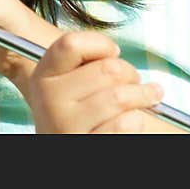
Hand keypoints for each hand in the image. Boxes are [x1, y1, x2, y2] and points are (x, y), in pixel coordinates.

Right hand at [15, 31, 163, 132]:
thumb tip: (113, 52)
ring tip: (146, 95)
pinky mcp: (87, 145)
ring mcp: (67, 127)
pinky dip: (136, 119)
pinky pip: (125, 124)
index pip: (71, 45)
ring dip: (142, 94)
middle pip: (107, 69)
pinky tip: (131, 119)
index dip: (101, 44)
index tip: (114, 51)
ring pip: (119, 97)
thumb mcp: (64, 82)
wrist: (62, 141)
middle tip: (132, 78)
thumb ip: (81, 62)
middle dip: (129, 71)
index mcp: (43, 77)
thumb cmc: (72, 110)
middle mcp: (50, 102)